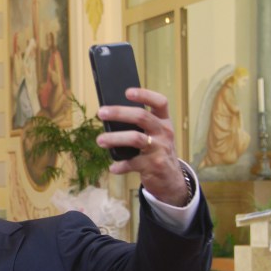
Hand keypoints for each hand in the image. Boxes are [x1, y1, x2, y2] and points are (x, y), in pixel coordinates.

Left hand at [96, 88, 188, 206]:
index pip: (160, 102)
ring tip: (100, 140)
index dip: (145, 95)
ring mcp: (160, 149)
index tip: (127, 92)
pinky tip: (113, 168)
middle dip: (119, 113)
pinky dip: (120, 166)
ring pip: (135, 138)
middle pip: (142, 116)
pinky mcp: (153, 165)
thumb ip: (141, 126)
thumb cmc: (157, 151)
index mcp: (164, 121)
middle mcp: (164, 132)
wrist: (171, 178)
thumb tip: (110, 117)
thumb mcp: (156, 135)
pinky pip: (132, 163)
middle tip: (101, 113)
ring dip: (115, 138)